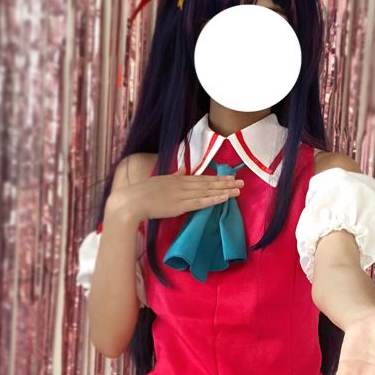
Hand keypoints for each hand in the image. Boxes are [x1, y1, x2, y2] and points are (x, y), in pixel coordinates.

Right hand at [107, 165, 242, 222]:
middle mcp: (183, 184)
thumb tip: (182, 169)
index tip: (230, 177)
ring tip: (238, 190)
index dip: (217, 178)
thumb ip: (173, 175)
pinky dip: (214, 200)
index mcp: (178, 178)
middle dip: (226, 183)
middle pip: (208, 183)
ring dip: (224, 190)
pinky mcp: (181, 205)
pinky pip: (201, 202)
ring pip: (208, 192)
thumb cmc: (142, 192)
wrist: (133, 201)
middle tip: (241, 182)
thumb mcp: (160, 180)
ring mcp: (183, 195)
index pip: (201, 178)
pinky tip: (225, 198)